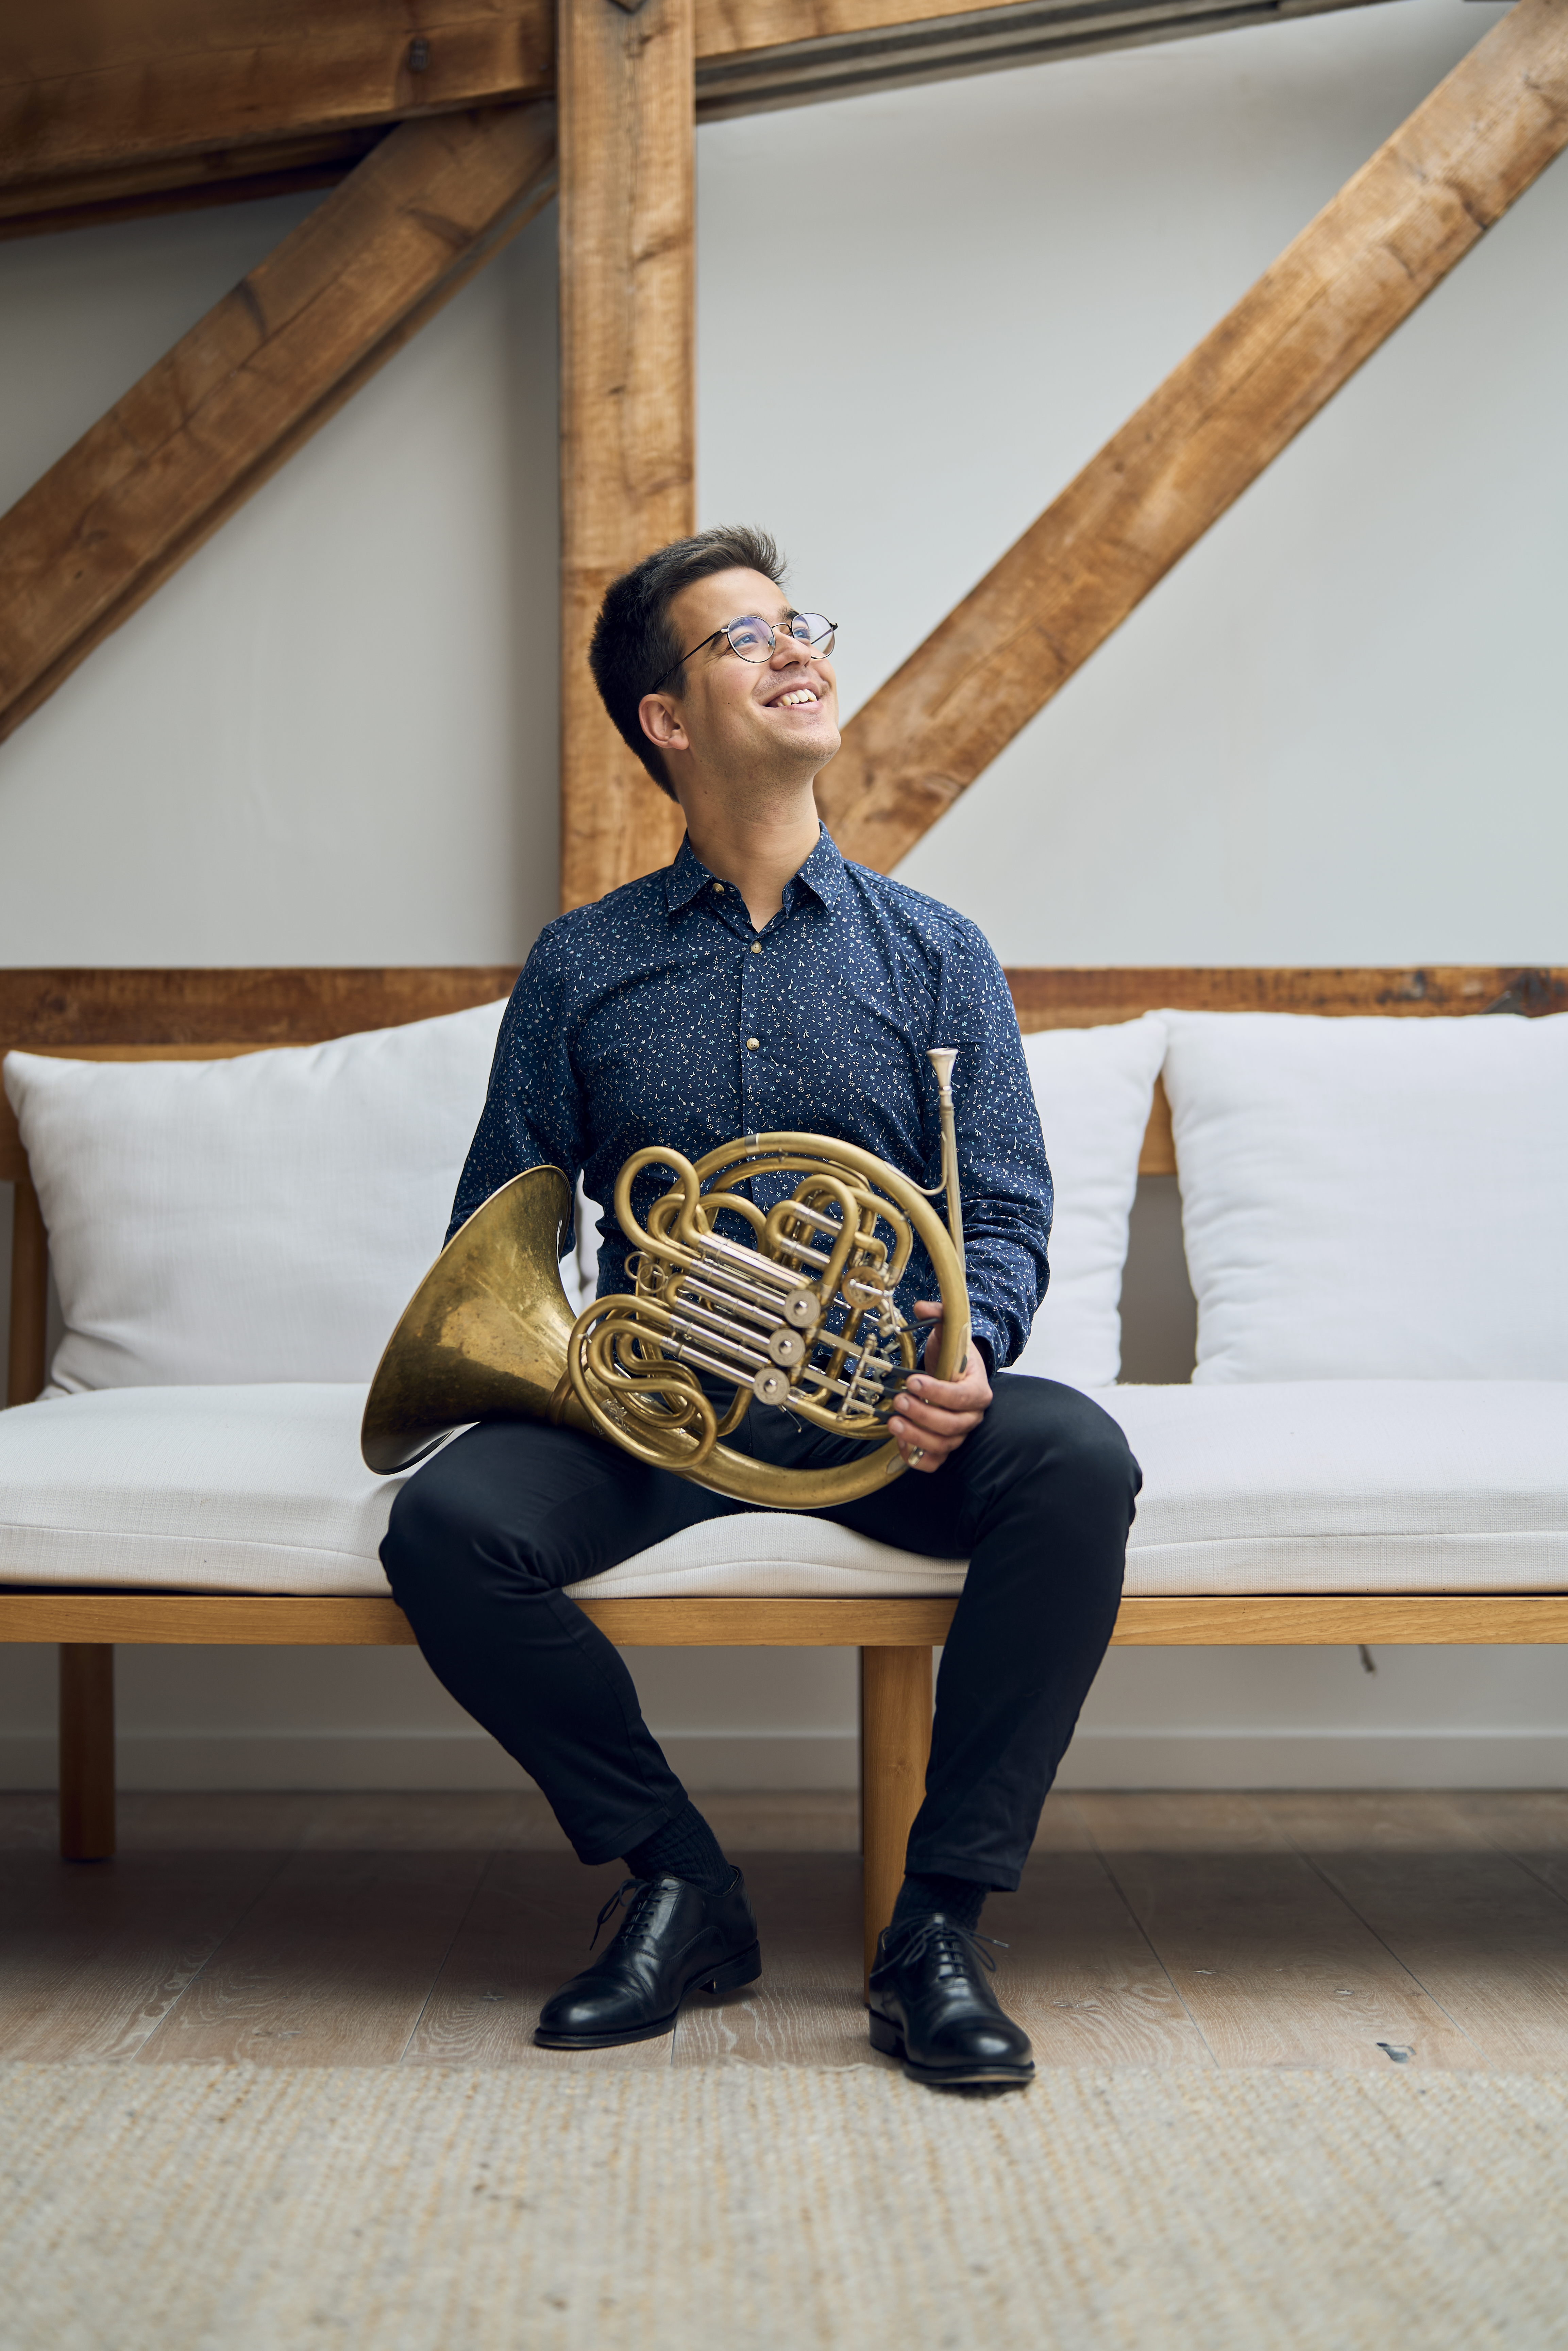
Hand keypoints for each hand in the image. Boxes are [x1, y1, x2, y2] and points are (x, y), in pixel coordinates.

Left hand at [887, 1301, 992, 1473]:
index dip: (939, 1392)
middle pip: (952, 1426)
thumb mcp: (948, 1332)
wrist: (952, 1373)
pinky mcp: (943, 1447)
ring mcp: (958, 1434)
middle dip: (923, 1414)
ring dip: (916, 1436)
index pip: (964, 1397)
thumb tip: (921, 1306)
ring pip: (942, 1445)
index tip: (913, 1382)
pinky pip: (934, 1462)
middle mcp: (971, 1416)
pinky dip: (917, 1456)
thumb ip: (939, 1315)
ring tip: (893, 1422)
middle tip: (898, 1400)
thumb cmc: (951, 1355)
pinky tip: (900, 1442)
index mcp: (978, 1389)